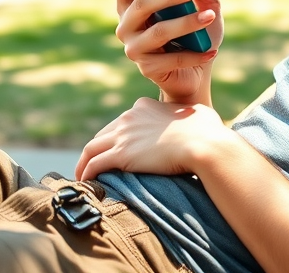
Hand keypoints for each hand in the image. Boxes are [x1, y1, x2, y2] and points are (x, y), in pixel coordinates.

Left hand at [75, 97, 230, 180]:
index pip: (122, 122)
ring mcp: (123, 135)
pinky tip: (86, 183)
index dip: (117, 136)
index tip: (117, 149)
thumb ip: (185, 116)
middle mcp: (130, 116)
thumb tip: (194, 118)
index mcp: (144, 106)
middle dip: (97, 149)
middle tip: (94, 165)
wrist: (204, 143)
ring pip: (91, 148)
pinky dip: (86, 173)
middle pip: (103, 134)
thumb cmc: (206, 130)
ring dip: (83, 162)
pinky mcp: (121, 154)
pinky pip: (94, 164)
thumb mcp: (194, 113)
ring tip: (83, 176)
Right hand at [113, 0, 223, 103]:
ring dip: (186, 23)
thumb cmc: (196, 32)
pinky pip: (171, 58)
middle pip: (140, 3)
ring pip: (158, 31)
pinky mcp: (148, 69)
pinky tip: (211, 50)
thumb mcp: (205, 1)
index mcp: (134, 2)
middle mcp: (127, 23)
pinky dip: (194, 54)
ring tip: (209, 17)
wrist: (198, 73)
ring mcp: (134, 47)